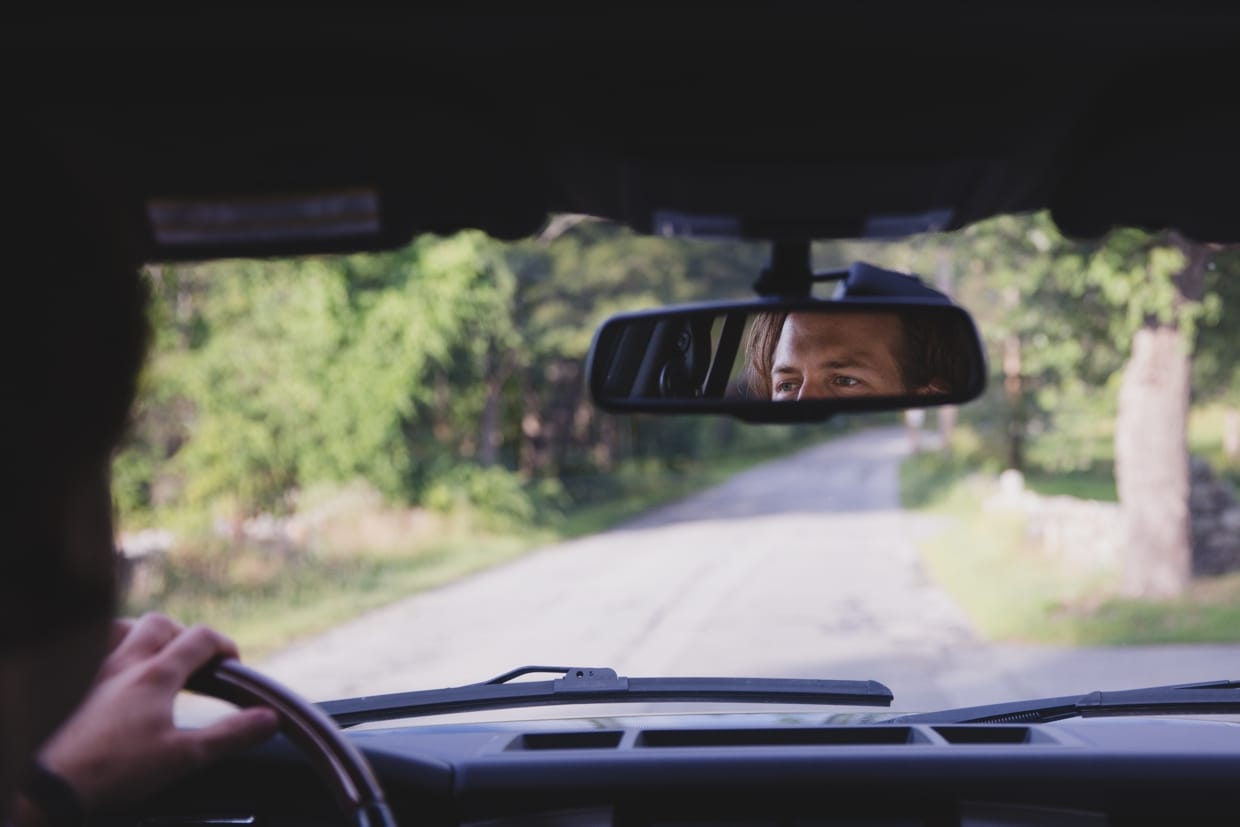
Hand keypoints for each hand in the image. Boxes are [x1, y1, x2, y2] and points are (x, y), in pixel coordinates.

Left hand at [33, 614, 278, 812]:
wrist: (45, 784)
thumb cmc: (114, 770)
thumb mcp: (183, 757)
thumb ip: (229, 735)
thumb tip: (269, 719)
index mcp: (156, 674)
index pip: (200, 638)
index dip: (223, 645)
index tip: (232, 664)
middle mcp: (123, 662)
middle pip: (160, 623)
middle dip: (182, 634)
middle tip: (193, 659)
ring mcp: (91, 671)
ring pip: (119, 629)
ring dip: (141, 636)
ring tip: (150, 656)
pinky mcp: (67, 687)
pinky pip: (86, 651)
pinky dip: (105, 651)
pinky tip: (108, 671)